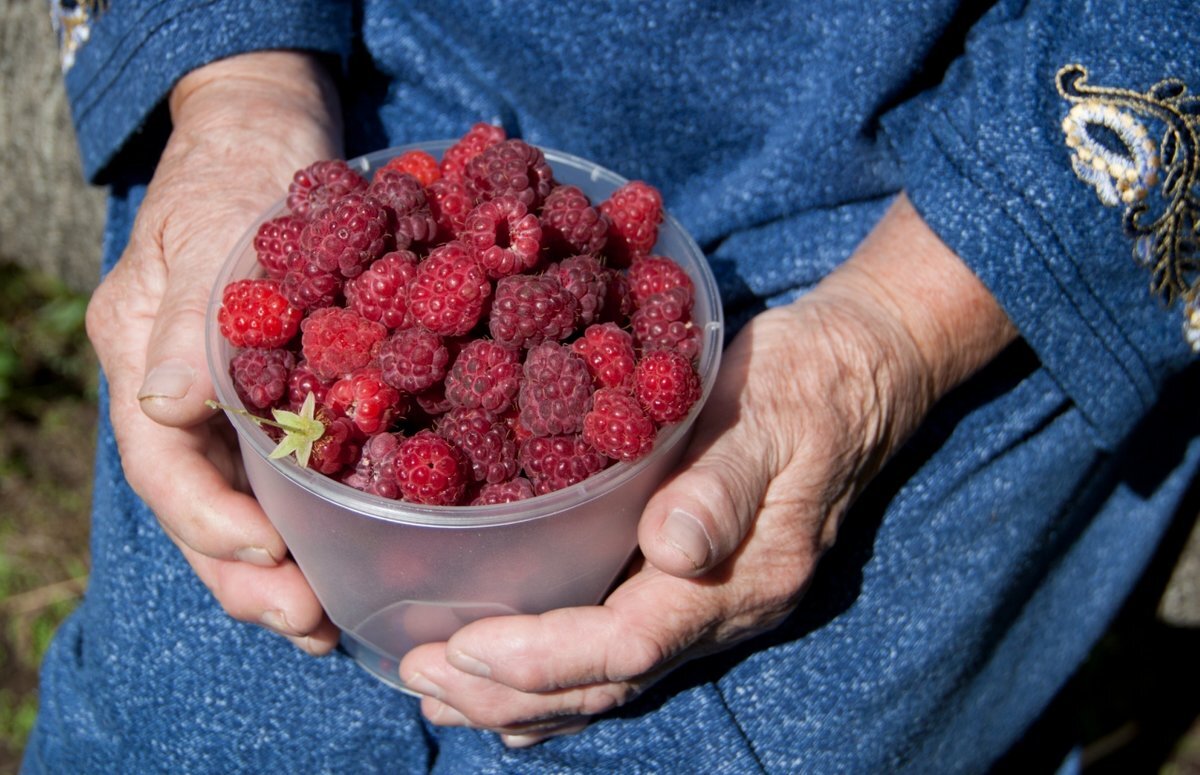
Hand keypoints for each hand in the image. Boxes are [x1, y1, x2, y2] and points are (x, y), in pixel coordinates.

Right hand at [85, 52, 343, 652]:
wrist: (272, 133)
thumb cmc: (237, 165)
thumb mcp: (212, 222)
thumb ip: (190, 310)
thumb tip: (165, 402)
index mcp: (148, 358)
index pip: (162, 462)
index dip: (208, 522)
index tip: (268, 558)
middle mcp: (187, 394)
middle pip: (206, 506)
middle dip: (250, 576)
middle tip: (309, 626)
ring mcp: (237, 400)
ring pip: (250, 503)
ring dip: (287, 569)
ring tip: (332, 623)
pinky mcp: (292, 394)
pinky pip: (297, 470)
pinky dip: (322, 518)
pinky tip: (358, 556)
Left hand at [398, 195, 1016, 744]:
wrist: (857, 375)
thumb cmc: (806, 382)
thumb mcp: (771, 414)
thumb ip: (724, 485)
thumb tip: (671, 551)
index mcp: (741, 578)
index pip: (628, 644)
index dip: (541, 657)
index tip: (459, 645)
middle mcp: (723, 611)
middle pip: (607, 683)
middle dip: (509, 692)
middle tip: (419, 678)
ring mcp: (708, 605)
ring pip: (608, 681)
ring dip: (522, 697)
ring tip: (440, 694)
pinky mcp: (692, 584)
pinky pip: (618, 653)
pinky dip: (554, 678)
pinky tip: (505, 684)